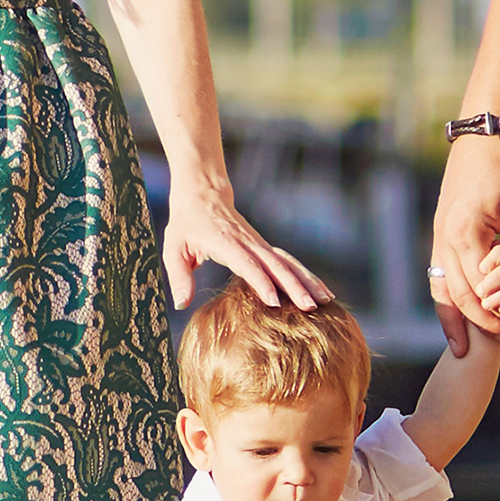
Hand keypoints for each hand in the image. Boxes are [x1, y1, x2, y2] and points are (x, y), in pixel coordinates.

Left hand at [167, 176, 325, 311]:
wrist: (204, 192)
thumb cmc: (187, 223)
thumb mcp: (173, 248)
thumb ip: (178, 276)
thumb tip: (181, 303)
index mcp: (225, 243)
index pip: (247, 264)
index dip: (260, 282)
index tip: (274, 301)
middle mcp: (247, 242)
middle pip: (275, 265)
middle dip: (294, 286)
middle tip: (309, 308)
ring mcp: (259, 243)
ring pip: (288, 262)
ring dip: (307, 281)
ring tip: (325, 300)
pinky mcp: (265, 246)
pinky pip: (289, 261)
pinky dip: (306, 275)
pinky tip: (322, 291)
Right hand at [429, 134, 499, 355]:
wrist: (484, 134)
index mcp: (465, 234)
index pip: (478, 288)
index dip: (499, 311)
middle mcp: (444, 239)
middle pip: (456, 295)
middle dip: (480, 322)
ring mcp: (439, 236)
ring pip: (440, 288)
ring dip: (456, 316)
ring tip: (467, 344)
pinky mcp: (442, 231)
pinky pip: (440, 273)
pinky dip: (449, 296)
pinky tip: (463, 309)